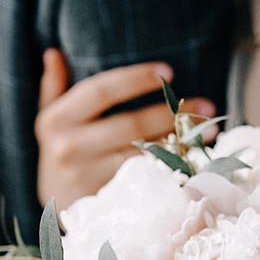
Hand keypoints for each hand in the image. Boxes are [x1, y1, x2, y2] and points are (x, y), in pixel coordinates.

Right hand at [34, 49, 215, 207]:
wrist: (51, 206)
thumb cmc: (59, 153)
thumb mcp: (49, 120)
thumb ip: (53, 87)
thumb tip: (53, 53)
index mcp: (56, 120)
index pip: (101, 91)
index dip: (135, 79)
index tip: (167, 71)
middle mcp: (70, 148)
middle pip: (131, 125)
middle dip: (171, 113)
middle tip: (206, 104)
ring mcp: (90, 177)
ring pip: (144, 154)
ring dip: (182, 142)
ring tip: (211, 131)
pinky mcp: (109, 199)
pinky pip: (148, 178)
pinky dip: (174, 166)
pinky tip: (198, 157)